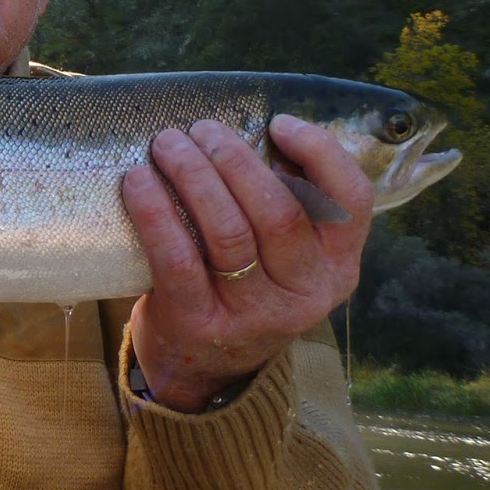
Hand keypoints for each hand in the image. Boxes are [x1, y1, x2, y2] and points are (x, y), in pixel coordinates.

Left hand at [121, 114, 374, 411]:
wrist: (199, 367)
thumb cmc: (240, 286)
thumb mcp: (282, 257)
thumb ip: (285, 204)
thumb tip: (252, 130)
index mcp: (336, 267)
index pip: (352, 202)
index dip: (320, 153)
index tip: (279, 123)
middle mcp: (304, 294)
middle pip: (278, 212)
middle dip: (235, 159)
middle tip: (201, 129)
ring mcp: (253, 315)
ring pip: (228, 231)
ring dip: (193, 176)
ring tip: (167, 144)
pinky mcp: (198, 325)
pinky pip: (176, 258)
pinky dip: (155, 212)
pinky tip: (137, 181)